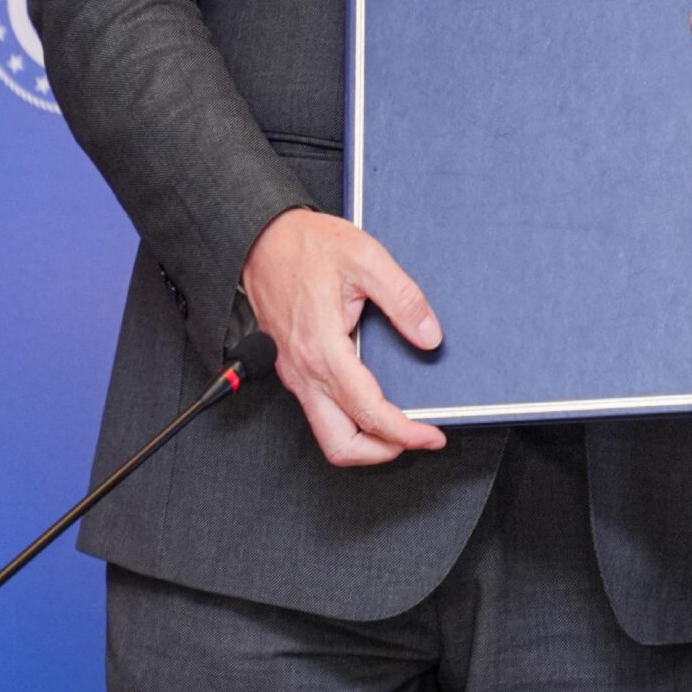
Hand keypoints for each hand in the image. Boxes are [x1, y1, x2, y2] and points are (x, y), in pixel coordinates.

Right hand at [241, 208, 447, 466]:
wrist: (260, 238)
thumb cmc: (305, 246)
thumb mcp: (366, 259)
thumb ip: (403, 299)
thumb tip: (429, 336)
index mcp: (323, 349)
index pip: (368, 411)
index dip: (405, 432)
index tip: (432, 436)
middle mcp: (304, 371)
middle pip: (340, 444)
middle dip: (382, 452)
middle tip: (418, 439)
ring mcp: (295, 374)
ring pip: (327, 433)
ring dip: (365, 441)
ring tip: (401, 427)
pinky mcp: (294, 370)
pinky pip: (320, 411)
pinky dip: (350, 421)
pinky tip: (375, 403)